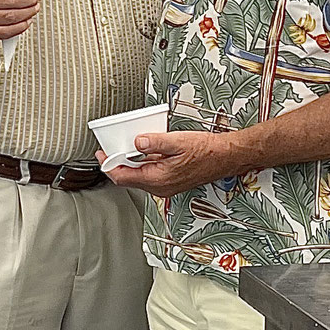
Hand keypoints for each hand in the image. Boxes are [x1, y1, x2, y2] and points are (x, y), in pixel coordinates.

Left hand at [102, 129, 242, 196]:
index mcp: (158, 179)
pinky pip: (149, 175)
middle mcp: (160, 187)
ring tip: (128, 148)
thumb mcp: (178, 142)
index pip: (123, 177)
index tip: (102, 154)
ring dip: (131, 164)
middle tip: (111, 149)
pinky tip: (146, 152)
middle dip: (117, 164)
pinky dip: (143, 164)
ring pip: (139, 177)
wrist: (226, 157)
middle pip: (129, 179)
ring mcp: (166, 187)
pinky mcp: (171, 182)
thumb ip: (154, 143)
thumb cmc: (207, 152)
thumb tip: (136, 142)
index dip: (109, 165)